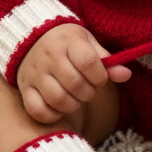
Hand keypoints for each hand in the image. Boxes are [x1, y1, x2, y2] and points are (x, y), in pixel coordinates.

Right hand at [16, 23, 130, 124]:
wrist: (32, 37)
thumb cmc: (67, 42)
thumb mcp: (88, 44)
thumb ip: (107, 60)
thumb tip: (126, 75)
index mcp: (68, 42)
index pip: (88, 62)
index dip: (100, 76)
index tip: (100, 77)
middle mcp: (49, 57)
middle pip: (75, 84)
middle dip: (89, 92)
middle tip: (88, 88)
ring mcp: (35, 74)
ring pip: (57, 99)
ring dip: (73, 104)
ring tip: (75, 97)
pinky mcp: (25, 88)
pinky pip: (38, 110)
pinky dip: (52, 114)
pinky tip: (59, 107)